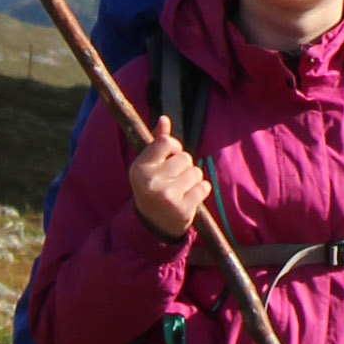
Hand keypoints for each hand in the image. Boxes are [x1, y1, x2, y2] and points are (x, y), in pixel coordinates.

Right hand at [123, 115, 210, 242]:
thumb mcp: (149, 166)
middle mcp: (150, 181)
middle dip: (185, 166)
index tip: (171, 158)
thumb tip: (164, 118)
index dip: (175, 148)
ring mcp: (166, 196)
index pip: (167, 142)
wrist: (154, 225)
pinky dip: (201, 190)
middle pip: (185, 157)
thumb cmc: (153, 187)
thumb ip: (157, 143)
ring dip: (194, 179)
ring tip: (182, 189)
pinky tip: (190, 198)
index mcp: (139, 168)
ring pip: (196, 172)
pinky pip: (204, 187)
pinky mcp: (182, 209)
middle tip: (175, 180)